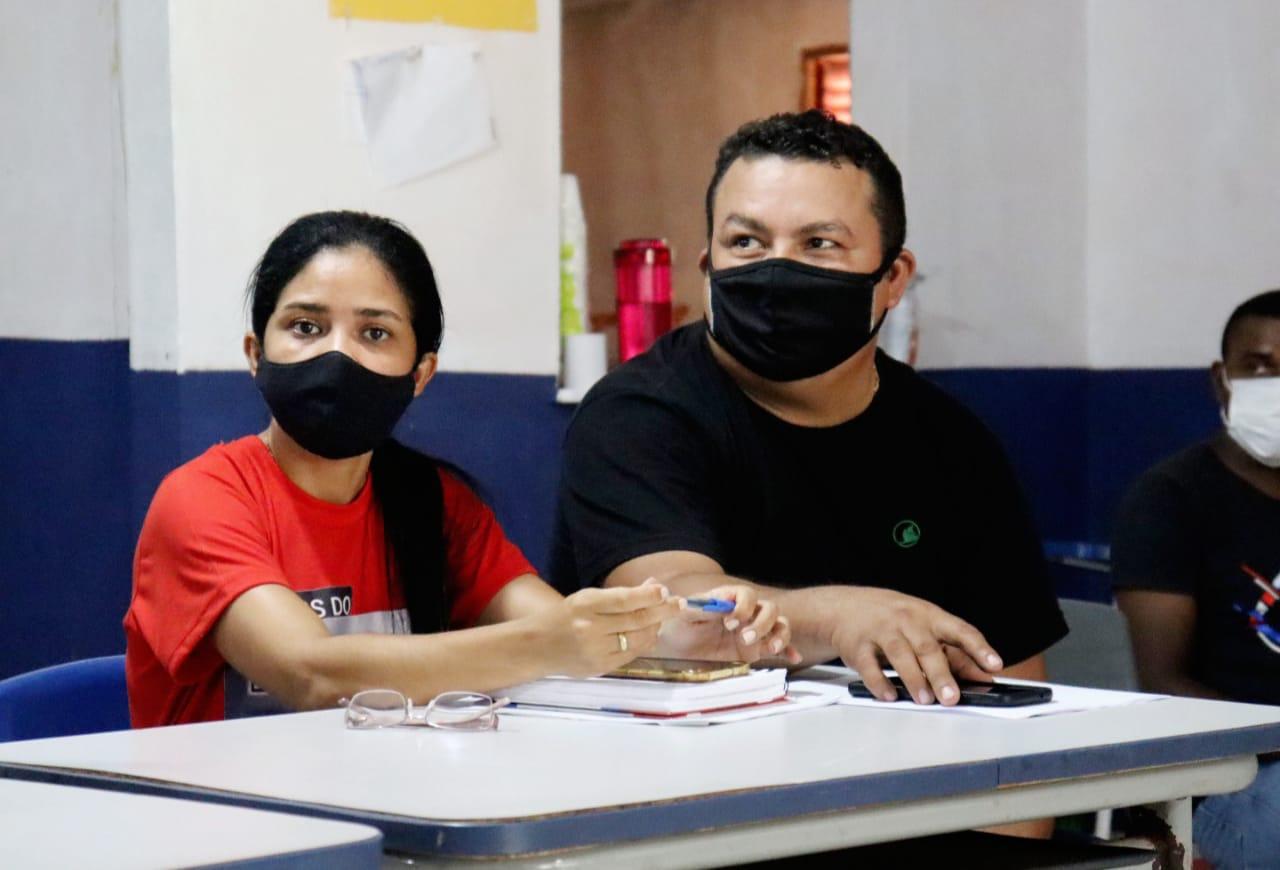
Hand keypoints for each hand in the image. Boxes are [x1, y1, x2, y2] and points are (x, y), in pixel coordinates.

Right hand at [529, 584, 679, 677]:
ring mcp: (595, 650)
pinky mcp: (599, 667)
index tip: (664, 591)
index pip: (624, 599)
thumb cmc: (564, 617)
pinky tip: (651, 634)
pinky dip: (644, 643)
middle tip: (679, 603)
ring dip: (656, 628)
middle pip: (636, 620)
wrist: (537, 646)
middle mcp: (590, 628)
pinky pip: (630, 655)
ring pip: (637, 639)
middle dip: (662, 611)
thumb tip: (653, 586)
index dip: (647, 595)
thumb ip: (619, 594)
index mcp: (585, 604)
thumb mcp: (587, 598)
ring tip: (665, 617)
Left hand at [658, 583, 800, 663]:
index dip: (743, 607)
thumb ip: (693, 608)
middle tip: (745, 638)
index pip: (746, 595)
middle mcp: (746, 612)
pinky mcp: (757, 649)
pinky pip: (779, 647)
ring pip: (779, 624)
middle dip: (761, 623)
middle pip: (769, 608)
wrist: (679, 649)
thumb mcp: (682, 617)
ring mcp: (754, 630)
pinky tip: (793, 657)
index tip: (730, 622)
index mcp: (728, 599)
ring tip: (769, 649)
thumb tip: (691, 602)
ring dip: (779, 635)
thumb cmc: (679, 627)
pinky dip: (789, 650)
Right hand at [828, 588, 1001, 705]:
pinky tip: (889, 695)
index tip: (994, 665)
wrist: (844, 607)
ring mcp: (881, 631)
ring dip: (913, 679)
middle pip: (927, 648)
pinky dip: (879, 682)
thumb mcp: (924, 626)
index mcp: (929, 616)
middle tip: (952, 698)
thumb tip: (983, 676)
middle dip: (941, 674)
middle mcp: (907, 621)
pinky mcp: (859, 646)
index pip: (959, 630)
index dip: (979, 648)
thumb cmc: (892, 619)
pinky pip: (869, 665)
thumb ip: (953, 651)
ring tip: (924, 699)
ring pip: (900, 655)